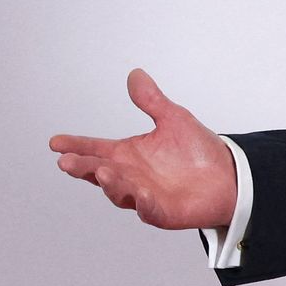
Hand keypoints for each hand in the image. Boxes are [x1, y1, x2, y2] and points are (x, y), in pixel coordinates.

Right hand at [51, 69, 237, 230]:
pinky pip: (150, 209)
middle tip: (66, 161)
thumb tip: (135, 74)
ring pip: (120, 191)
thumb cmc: (198, 151)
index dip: (76, 145)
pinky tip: (142, 194)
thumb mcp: (174, 119)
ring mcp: (144, 196)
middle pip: (99, 172)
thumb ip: (151, 101)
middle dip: (82, 167)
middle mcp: (131, 176)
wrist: (230, 176)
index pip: (95, 149)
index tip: (55, 142)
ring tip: (100, 170)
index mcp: (128, 155)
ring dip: (110, 182)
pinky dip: (144, 202)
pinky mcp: (163, 211)